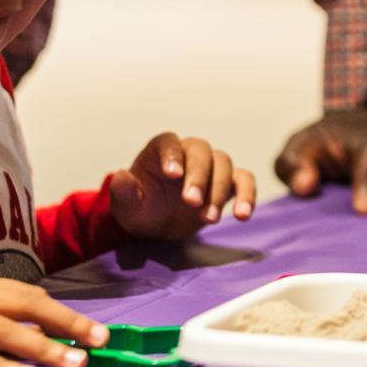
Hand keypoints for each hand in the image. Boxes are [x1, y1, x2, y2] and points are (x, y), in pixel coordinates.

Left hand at [109, 131, 256, 238]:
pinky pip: (244, 181)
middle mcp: (189, 153)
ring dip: (219, 190)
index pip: (169, 143)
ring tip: (209, 219)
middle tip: (191, 202)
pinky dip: (247, 195)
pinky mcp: (228, 184)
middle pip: (201, 152)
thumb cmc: (142, 208)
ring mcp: (211, 167)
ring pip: (224, 164)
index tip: (172, 175)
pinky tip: (242, 215)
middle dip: (199, 177)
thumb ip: (124, 192)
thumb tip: (120, 177)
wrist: (158, 223)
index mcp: (161, 150)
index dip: (172, 155)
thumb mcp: (127, 206)